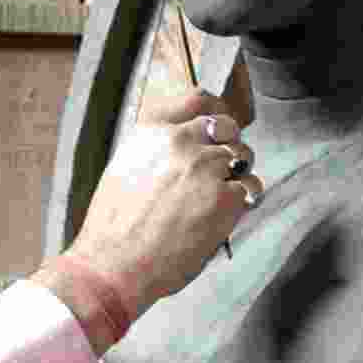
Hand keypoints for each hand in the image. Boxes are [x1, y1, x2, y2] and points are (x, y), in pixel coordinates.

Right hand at [62, 90, 260, 319]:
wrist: (114, 263)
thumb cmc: (114, 225)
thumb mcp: (124, 167)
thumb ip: (156, 147)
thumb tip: (190, 142)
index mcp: (151, 131)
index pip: (198, 100)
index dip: (215, 112)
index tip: (218, 127)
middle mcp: (179, 141)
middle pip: (227, 126)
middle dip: (230, 144)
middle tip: (223, 167)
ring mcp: (204, 167)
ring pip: (242, 156)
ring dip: (238, 174)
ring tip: (221, 196)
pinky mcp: (224, 197)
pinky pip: (249, 188)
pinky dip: (242, 201)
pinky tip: (224, 215)